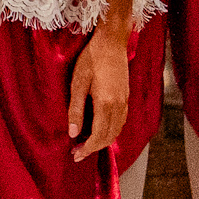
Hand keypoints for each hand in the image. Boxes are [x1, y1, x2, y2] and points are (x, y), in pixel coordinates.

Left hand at [68, 23, 130, 159]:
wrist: (112, 42)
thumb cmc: (91, 59)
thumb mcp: (77, 83)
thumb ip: (76, 109)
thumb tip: (72, 133)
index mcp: (106, 103)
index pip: (98, 135)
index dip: (87, 149)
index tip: (76, 156)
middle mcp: (119, 106)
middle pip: (109, 136)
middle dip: (94, 148)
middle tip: (77, 154)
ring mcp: (125, 101)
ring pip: (117, 130)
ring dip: (103, 141)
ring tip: (87, 145)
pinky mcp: (126, 97)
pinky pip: (121, 121)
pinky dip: (111, 131)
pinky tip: (101, 130)